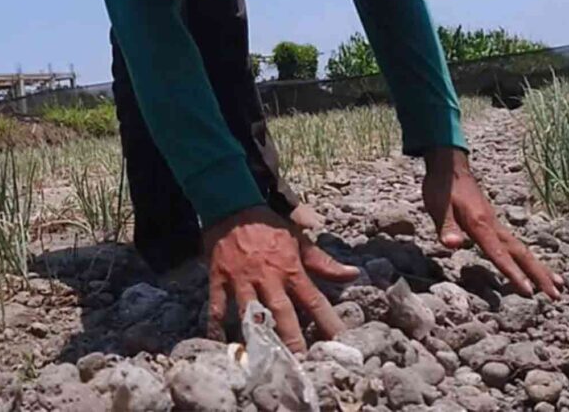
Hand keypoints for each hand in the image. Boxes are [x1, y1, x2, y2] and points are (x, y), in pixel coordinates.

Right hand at [204, 206, 358, 351]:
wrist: (233, 204)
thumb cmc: (269, 226)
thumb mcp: (300, 240)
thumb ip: (324, 263)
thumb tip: (353, 274)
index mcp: (291, 269)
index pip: (315, 301)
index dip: (329, 323)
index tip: (340, 344)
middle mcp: (268, 277)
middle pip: (283, 313)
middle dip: (292, 339)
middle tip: (300, 365)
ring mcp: (242, 279)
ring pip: (250, 312)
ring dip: (257, 335)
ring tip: (263, 360)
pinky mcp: (219, 278)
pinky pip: (217, 304)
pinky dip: (215, 323)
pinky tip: (218, 343)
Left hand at [422, 148, 562, 298]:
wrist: (450, 167)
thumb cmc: (442, 188)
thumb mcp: (438, 207)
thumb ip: (447, 227)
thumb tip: (452, 245)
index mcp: (481, 225)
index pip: (499, 253)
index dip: (513, 273)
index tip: (529, 292)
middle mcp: (494, 226)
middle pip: (521, 254)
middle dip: (539, 275)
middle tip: (557, 295)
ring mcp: (496, 225)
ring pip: (522, 250)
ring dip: (540, 268)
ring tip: (559, 285)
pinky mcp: (494, 224)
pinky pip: (515, 245)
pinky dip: (528, 259)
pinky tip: (533, 266)